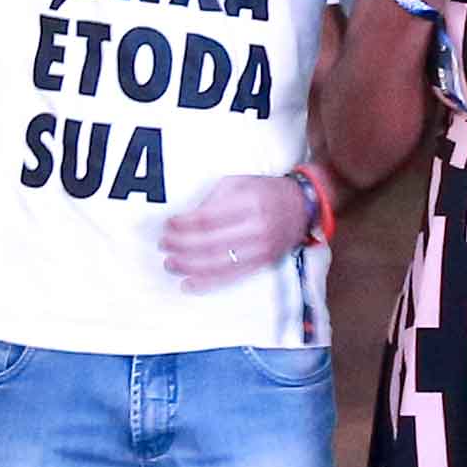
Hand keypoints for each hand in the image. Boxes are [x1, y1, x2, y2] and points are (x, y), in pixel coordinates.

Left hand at [159, 170, 314, 289]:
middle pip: (210, 242)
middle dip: (181, 245)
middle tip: (163, 244)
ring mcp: (261, 249)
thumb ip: (212, 199)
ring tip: (171, 263)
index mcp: (250, 202)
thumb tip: (184, 220)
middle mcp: (257, 228)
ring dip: (189, 266)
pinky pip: (231, 277)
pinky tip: (188, 284)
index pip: (208, 218)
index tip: (167, 225)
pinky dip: (207, 283)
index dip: (183, 224)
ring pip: (218, 263)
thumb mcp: (239, 183)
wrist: (302, 207)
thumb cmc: (265, 191)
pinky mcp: (262, 264)